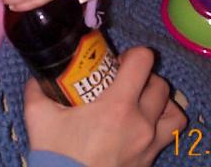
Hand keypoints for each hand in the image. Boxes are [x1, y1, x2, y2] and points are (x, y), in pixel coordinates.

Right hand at [25, 47, 186, 166]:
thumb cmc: (56, 155)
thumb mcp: (39, 116)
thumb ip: (37, 90)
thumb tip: (37, 77)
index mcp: (117, 105)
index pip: (143, 62)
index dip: (134, 54)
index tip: (119, 62)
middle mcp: (140, 122)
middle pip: (160, 83)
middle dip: (143, 77)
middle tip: (124, 82)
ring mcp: (149, 144)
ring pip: (173, 110)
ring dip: (160, 101)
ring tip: (141, 102)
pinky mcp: (150, 160)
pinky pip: (170, 134)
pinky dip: (163, 124)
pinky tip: (144, 124)